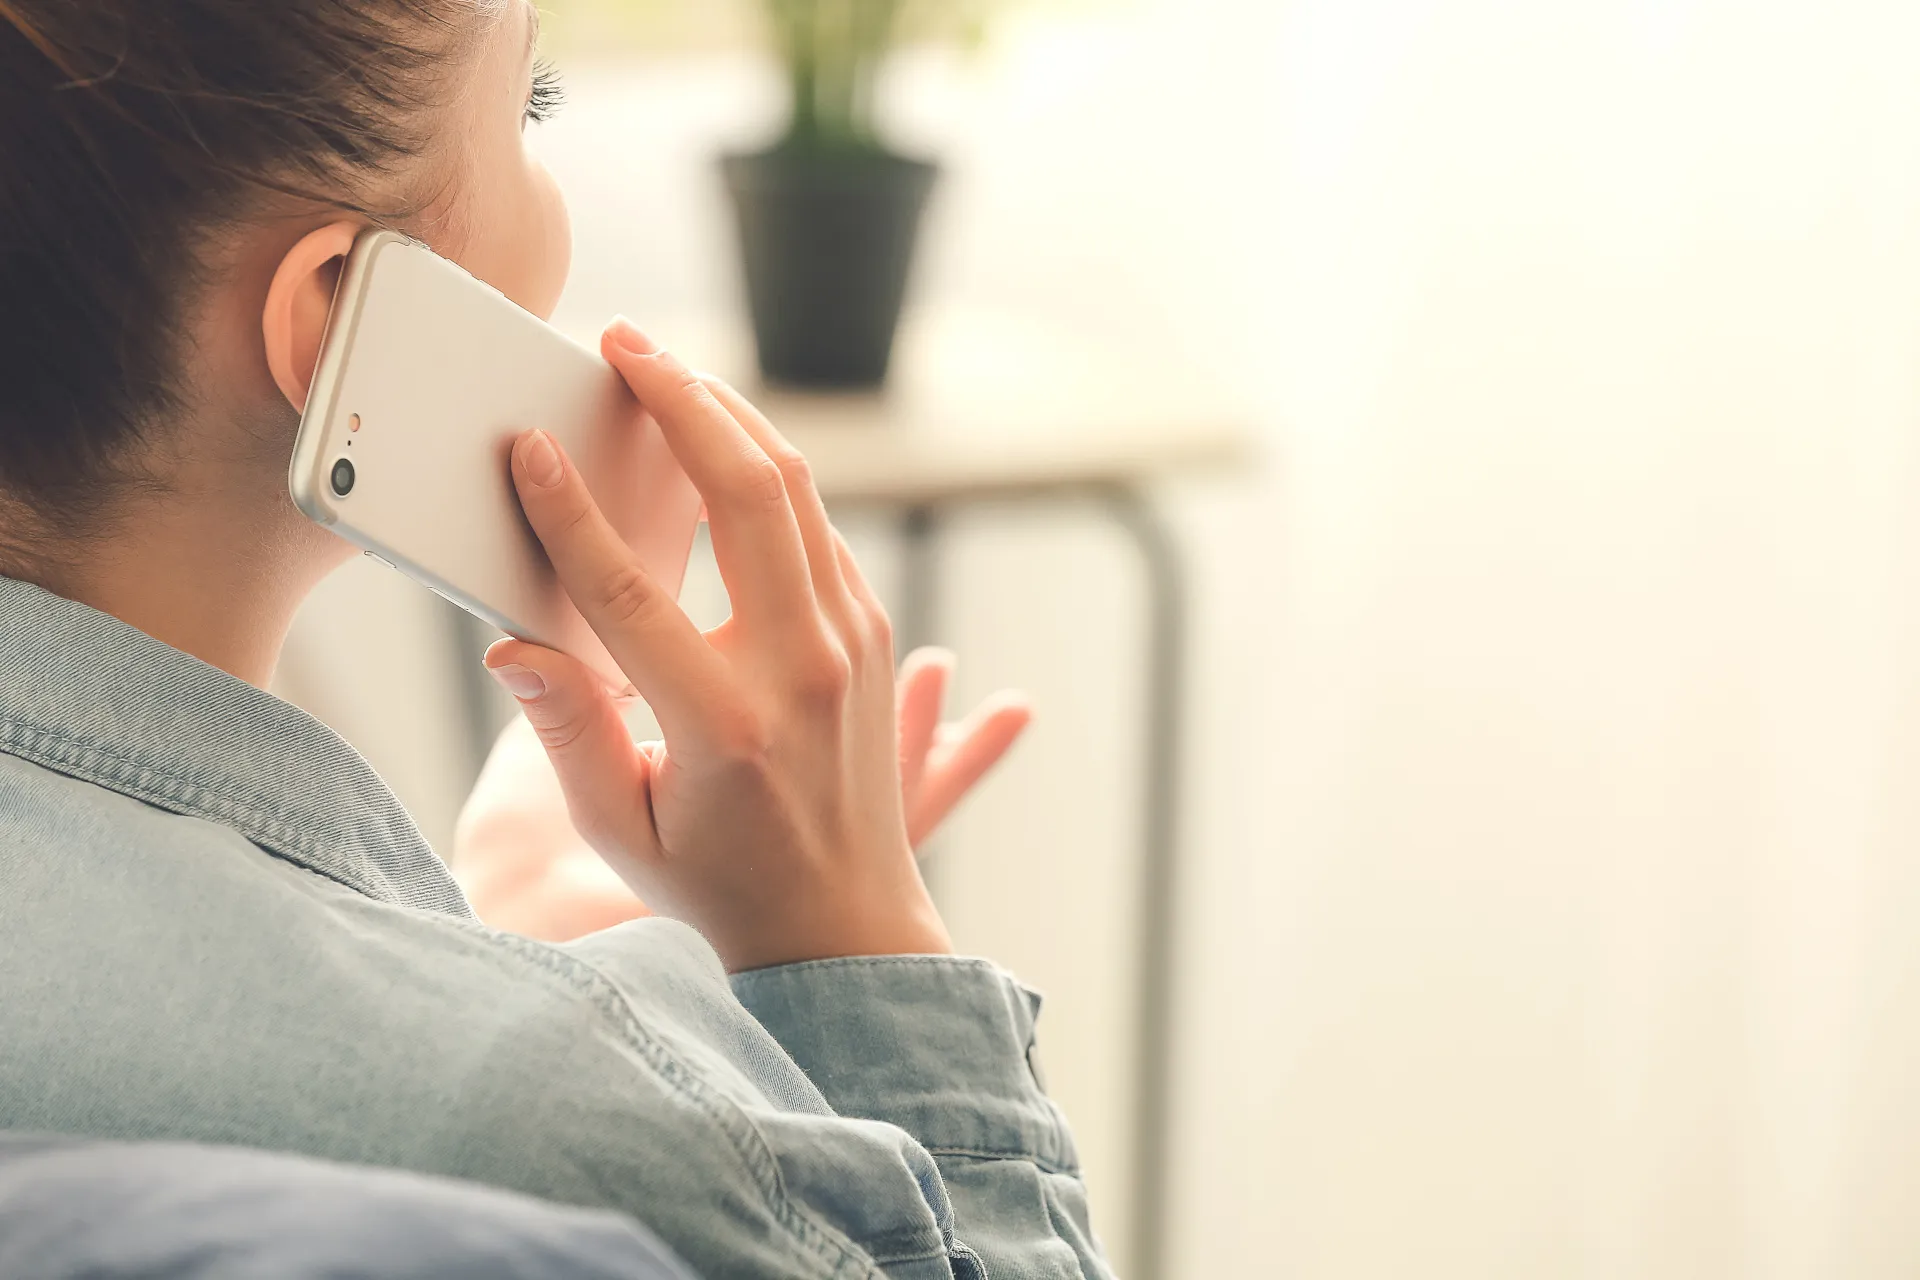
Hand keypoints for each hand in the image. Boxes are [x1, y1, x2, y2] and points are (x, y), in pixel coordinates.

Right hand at [481, 317, 960, 969]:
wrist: (846, 923)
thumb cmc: (719, 882)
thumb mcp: (623, 827)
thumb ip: (568, 733)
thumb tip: (511, 647)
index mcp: (724, 725)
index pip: (630, 593)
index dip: (569, 513)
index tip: (528, 448)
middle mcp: (800, 670)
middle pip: (747, 494)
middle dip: (681, 400)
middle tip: (624, 342)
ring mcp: (850, 645)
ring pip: (797, 490)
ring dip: (732, 416)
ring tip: (667, 370)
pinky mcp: (867, 633)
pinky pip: (818, 524)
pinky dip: (768, 468)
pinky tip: (722, 439)